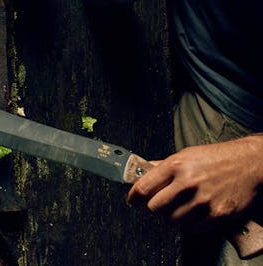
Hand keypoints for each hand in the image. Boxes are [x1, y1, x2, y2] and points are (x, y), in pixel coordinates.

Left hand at [127, 136, 262, 232]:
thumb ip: (162, 166)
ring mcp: (203, 200)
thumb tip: (140, 171)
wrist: (249, 163)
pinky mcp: (217, 214)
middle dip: (154, 208)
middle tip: (160, 205)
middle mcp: (188, 183)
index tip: (133, 201)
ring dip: (172, 217)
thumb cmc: (216, 158)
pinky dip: (191, 224)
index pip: (143, 188)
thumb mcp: (185, 155)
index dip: (134, 197)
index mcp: (176, 166)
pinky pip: (192, 228)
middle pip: (155, 208)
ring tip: (179, 208)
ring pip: (172, 221)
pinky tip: (195, 213)